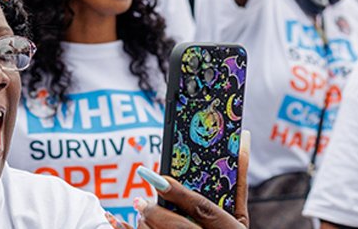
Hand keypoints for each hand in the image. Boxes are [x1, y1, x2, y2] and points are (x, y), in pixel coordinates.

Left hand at [134, 130, 250, 228]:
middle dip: (155, 213)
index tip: (158, 179)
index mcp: (230, 228)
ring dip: (145, 224)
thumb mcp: (239, 214)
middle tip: (139, 201)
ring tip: (139, 210)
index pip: (203, 209)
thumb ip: (237, 181)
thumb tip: (242, 138)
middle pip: (177, 228)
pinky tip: (115, 220)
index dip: (179, 194)